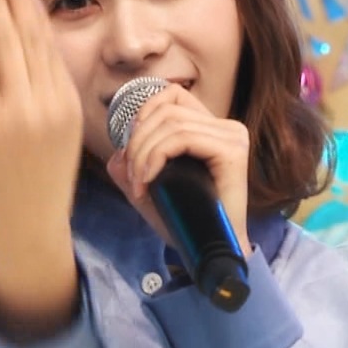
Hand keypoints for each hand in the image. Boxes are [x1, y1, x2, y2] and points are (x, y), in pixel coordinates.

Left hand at [105, 85, 251, 253]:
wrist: (211, 252)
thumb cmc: (186, 222)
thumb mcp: (150, 191)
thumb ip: (132, 170)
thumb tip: (116, 154)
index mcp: (211, 128)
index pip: (172, 95)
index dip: (144, 112)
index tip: (130, 149)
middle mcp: (226, 127)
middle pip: (167, 110)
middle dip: (137, 141)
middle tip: (131, 176)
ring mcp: (232, 137)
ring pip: (171, 124)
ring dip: (144, 153)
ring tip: (139, 184)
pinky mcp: (231, 151)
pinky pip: (182, 139)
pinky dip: (157, 157)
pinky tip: (148, 180)